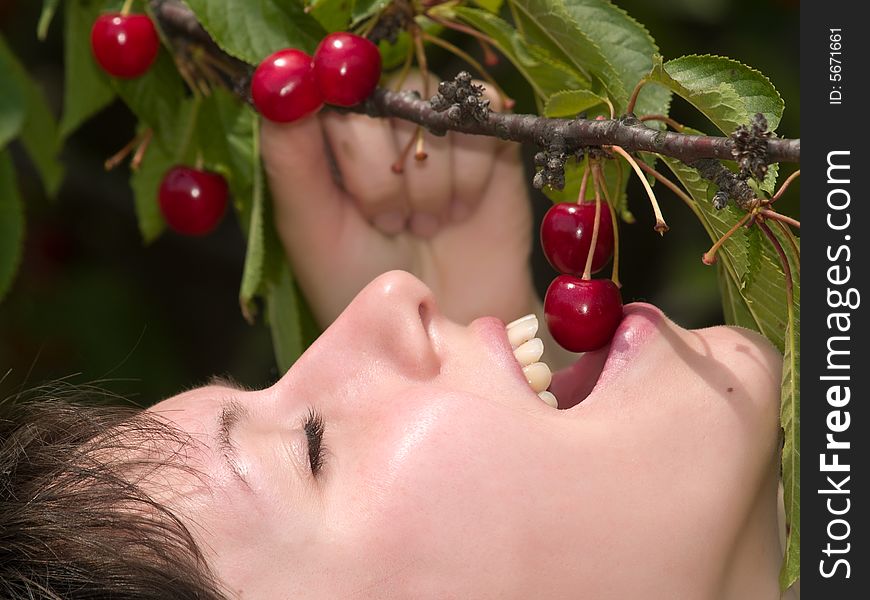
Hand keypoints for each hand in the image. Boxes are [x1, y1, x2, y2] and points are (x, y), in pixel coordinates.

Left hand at [261, 73, 534, 327]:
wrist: (443, 325)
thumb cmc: (366, 283)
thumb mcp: (312, 229)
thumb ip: (291, 156)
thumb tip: (283, 87)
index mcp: (330, 134)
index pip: (327, 91)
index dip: (344, 141)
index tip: (353, 191)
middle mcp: (383, 119)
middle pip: (382, 99)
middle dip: (383, 176)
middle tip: (390, 226)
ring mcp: (437, 126)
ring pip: (432, 112)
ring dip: (429, 183)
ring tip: (425, 226)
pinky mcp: (489, 139)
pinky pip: (482, 124)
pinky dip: (469, 178)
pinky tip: (459, 213)